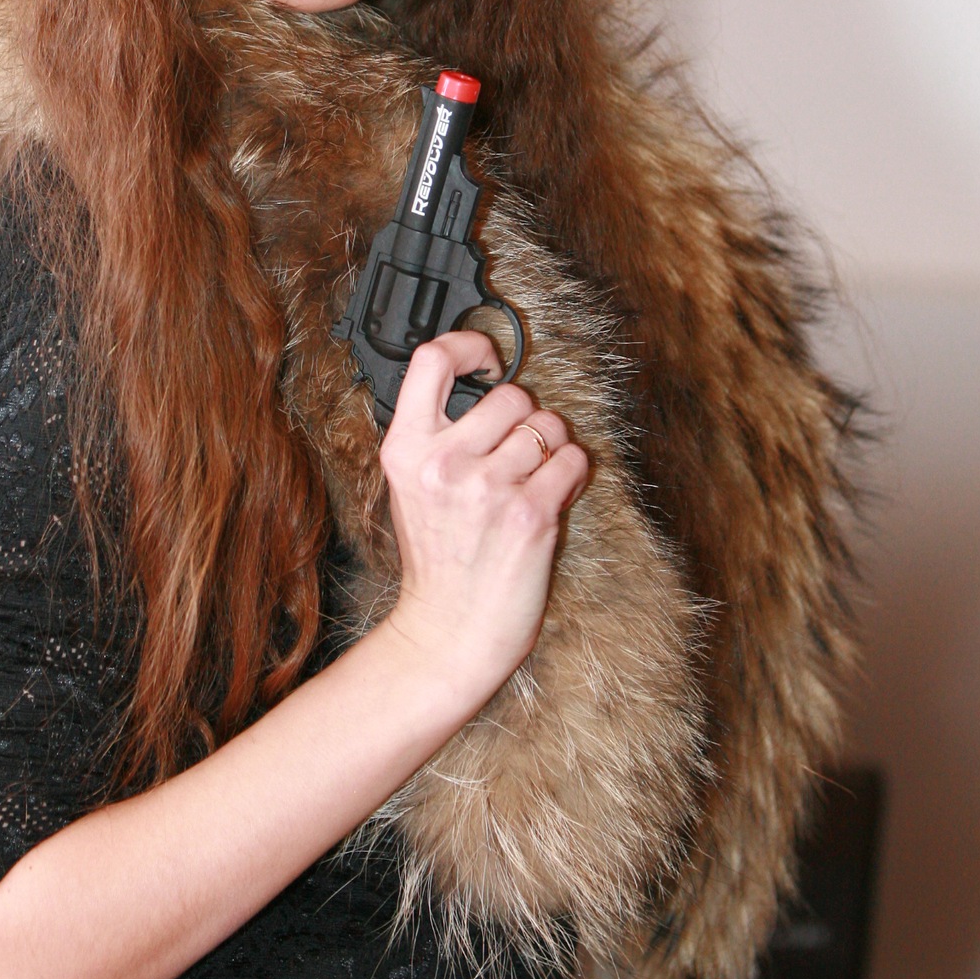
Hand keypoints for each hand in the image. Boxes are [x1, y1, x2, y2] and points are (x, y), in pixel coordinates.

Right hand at [377, 331, 587, 710]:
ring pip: (549, 426)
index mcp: (405, 450)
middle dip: (526, 418)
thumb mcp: (412, 488)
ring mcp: (487, 487)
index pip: (432, 360)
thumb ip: (437, 436)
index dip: (469, 345)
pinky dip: (574, 473)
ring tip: (533, 479)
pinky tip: (554, 494)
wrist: (448, 633)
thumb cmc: (437, 562)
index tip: (488, 360)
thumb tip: (484, 387)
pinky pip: (574, 460)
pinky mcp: (529, 513)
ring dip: (552, 449)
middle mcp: (443, 463)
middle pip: (511, 394)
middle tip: (517, 451)